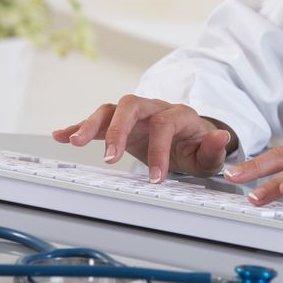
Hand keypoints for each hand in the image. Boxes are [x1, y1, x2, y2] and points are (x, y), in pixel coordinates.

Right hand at [52, 94, 237, 180]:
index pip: (165, 124)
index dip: (159, 150)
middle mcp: (155, 108)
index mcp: (180, 115)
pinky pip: (98, 120)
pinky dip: (79, 126)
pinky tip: (61, 135)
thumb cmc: (198, 148)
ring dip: (91, 124)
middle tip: (110, 158)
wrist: (189, 142)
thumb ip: (214, 148)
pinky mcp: (121, 124)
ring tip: (74, 141)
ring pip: (110, 109)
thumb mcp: (209, 155)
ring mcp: (136, 115)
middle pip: (131, 105)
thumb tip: (222, 137)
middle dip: (118, 130)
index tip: (155, 177)